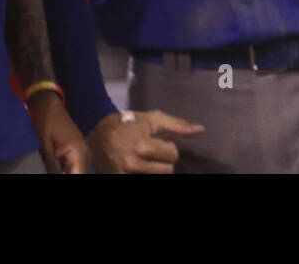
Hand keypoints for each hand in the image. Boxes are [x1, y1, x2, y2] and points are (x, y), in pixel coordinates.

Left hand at [27, 91, 90, 172]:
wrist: (47, 104)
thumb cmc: (46, 123)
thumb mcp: (46, 148)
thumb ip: (52, 168)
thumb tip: (54, 177)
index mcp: (79, 152)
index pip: (80, 174)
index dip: (73, 177)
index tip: (61, 179)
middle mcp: (84, 152)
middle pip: (81, 173)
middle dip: (73, 174)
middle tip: (56, 171)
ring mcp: (82, 150)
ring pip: (79, 170)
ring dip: (71, 171)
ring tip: (57, 169)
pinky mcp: (76, 149)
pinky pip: (76, 165)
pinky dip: (69, 170)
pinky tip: (60, 169)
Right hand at [88, 109, 204, 173]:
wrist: (98, 137)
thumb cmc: (127, 125)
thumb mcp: (152, 119)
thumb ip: (176, 125)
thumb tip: (200, 130)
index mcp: (143, 146)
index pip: (173, 155)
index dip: (170, 148)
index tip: (160, 143)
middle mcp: (134, 164)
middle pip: (167, 170)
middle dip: (165, 161)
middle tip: (154, 153)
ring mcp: (126, 175)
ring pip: (158, 177)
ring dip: (156, 170)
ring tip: (147, 160)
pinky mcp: (119, 180)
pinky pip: (144, 180)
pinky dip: (147, 173)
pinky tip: (143, 167)